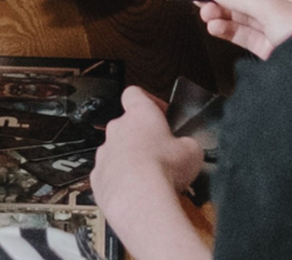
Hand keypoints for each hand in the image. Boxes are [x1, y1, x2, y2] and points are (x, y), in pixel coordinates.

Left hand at [90, 87, 204, 229]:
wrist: (139, 198)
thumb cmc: (164, 169)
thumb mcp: (193, 151)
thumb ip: (187, 144)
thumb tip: (188, 149)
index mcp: (139, 114)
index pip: (135, 94)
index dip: (149, 102)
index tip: (161, 114)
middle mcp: (117, 129)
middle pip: (128, 127)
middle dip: (144, 140)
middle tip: (162, 156)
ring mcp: (105, 152)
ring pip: (117, 152)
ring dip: (132, 162)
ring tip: (152, 180)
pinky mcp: (98, 177)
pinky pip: (109, 176)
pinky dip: (121, 183)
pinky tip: (137, 195)